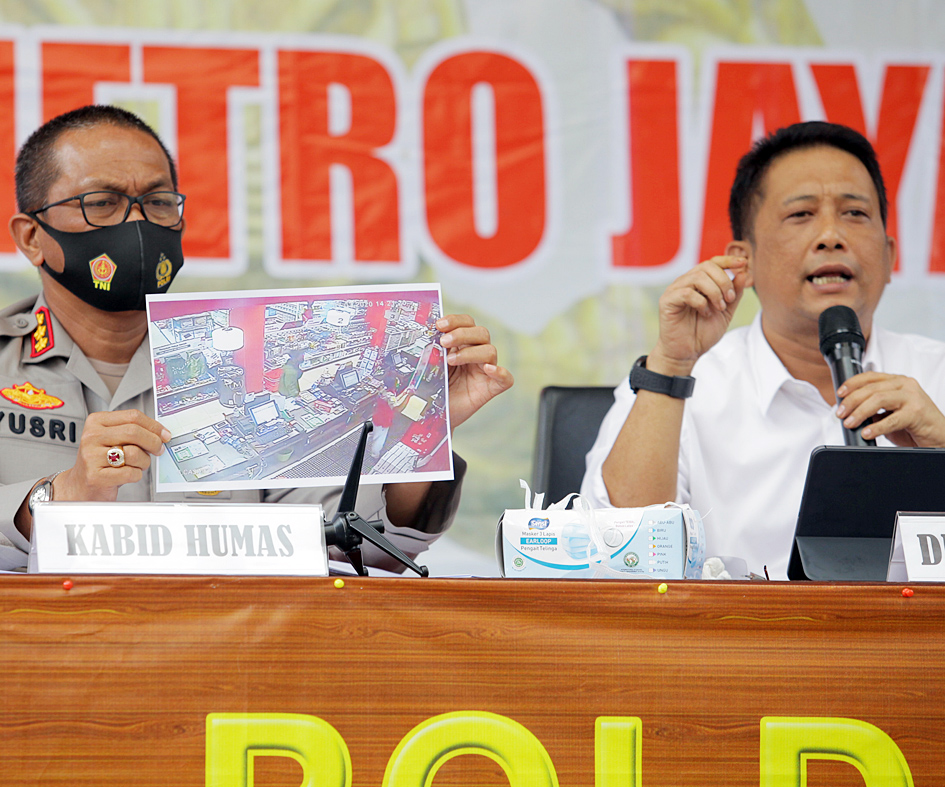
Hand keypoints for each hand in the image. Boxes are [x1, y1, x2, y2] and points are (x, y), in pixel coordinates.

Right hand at [55, 409, 171, 501]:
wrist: (81, 484)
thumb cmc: (101, 461)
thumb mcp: (113, 439)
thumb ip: (133, 431)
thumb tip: (161, 433)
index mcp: (97, 422)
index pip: (132, 416)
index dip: (154, 426)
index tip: (165, 434)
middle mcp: (92, 437)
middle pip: (134, 432)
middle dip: (153, 442)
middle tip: (159, 449)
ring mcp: (91, 457)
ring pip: (134, 453)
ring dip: (144, 461)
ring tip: (138, 465)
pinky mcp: (96, 476)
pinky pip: (130, 473)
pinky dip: (136, 475)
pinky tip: (128, 474)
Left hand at [436, 314, 512, 430]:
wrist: (432, 414)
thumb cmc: (431, 388)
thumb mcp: (428, 365)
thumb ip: (431, 350)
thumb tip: (425, 335)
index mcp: (461, 344)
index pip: (466, 323)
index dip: (455, 320)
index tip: (439, 325)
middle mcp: (475, 354)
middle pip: (481, 333)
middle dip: (462, 334)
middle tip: (444, 342)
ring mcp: (485, 371)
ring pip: (490, 351)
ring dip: (470, 352)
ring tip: (451, 360)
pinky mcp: (491, 388)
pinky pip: (506, 379)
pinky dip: (500, 372)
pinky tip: (488, 369)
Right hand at [650, 255, 748, 373]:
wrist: (687, 352)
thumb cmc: (703, 332)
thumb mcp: (726, 312)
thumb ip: (734, 294)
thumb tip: (743, 272)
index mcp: (699, 282)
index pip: (712, 262)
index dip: (728, 260)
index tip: (743, 263)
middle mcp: (685, 282)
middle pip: (706, 266)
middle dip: (724, 281)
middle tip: (729, 299)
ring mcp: (675, 290)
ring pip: (697, 277)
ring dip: (714, 292)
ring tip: (719, 308)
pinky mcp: (667, 301)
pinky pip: (686, 293)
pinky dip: (701, 302)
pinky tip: (705, 313)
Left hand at [836, 372, 944, 446]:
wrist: (939, 437)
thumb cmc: (915, 425)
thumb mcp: (890, 413)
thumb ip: (874, 410)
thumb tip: (850, 412)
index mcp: (897, 382)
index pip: (870, 376)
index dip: (852, 383)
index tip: (839, 394)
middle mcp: (905, 386)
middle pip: (871, 388)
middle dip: (851, 401)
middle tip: (841, 414)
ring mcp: (912, 397)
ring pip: (878, 399)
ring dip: (860, 412)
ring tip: (850, 423)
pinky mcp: (917, 412)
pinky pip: (892, 419)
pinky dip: (876, 427)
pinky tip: (867, 432)